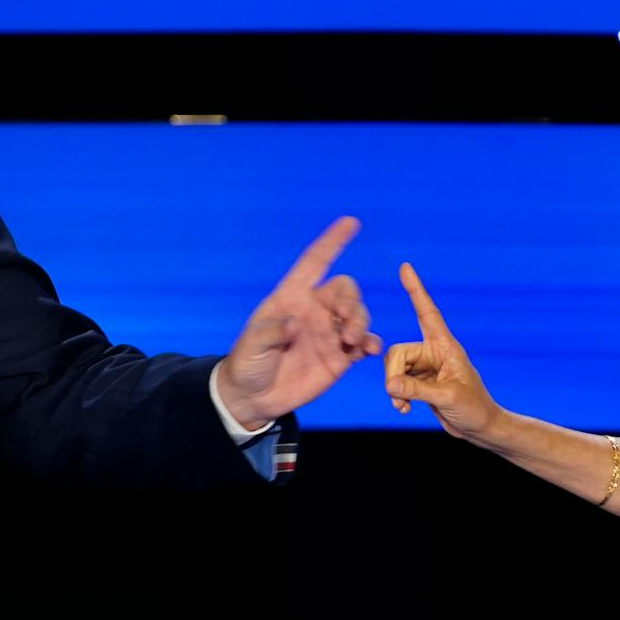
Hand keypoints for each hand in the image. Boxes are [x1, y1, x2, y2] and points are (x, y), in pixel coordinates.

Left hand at [215, 216, 381, 429]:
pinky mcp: (340, 357)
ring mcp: (329, 333)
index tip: (351, 222)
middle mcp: (314, 311)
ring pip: (358, 315)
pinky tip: (370, 350)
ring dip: (361, 323)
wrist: (254, 397)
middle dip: (351, 301)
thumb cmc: (248, 363)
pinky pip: (364, 343)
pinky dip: (371, 343)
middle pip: (345, 290)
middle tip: (346, 324)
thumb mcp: (252, 346)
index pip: (314, 263)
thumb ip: (271, 332)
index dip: (332, 241)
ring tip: (352, 341)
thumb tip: (294, 323)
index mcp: (291, 297)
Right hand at [383, 262, 503, 442]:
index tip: (405, 267)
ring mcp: (425, 368)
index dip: (415, 290)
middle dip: (393, 374)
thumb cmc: (474, 409)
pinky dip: (396, 396)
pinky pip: (396, 383)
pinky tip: (403, 410)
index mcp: (445, 346)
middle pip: (397, 352)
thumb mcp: (447, 398)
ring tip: (403, 407)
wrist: (480, 427)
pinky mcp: (420, 383)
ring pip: (393, 368)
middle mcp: (433, 352)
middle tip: (398, 396)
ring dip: (394, 389)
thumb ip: (416, 390)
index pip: (427, 312)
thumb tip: (389, 384)